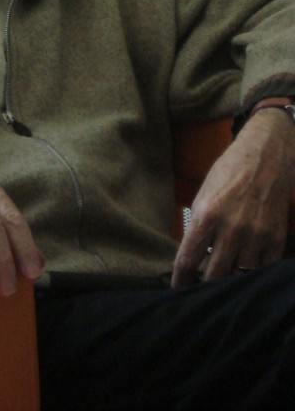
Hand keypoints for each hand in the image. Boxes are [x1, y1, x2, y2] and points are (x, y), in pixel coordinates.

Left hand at [172, 110, 294, 286]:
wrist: (267, 155)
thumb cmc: (229, 171)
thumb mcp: (204, 193)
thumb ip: (198, 224)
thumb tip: (191, 256)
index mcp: (208, 214)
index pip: (188, 259)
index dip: (181, 281)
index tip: (177, 291)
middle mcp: (232, 228)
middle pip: (214, 275)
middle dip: (204, 289)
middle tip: (197, 297)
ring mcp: (257, 235)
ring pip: (240, 277)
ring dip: (229, 285)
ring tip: (220, 291)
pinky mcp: (276, 238)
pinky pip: (263, 270)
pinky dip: (253, 277)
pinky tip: (245, 278)